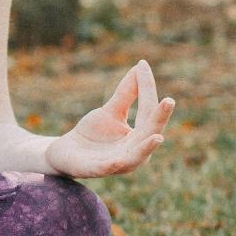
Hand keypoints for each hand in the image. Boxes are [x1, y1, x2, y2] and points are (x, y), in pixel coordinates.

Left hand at [43, 60, 175, 178]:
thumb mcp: (111, 111)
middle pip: (150, 133)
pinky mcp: (97, 170)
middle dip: (160, 118)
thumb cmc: (93, 133)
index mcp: (139, 137)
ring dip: (146, 147)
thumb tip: (140, 67)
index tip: (142, 65)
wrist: (66, 152)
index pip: (148, 111)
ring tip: (157, 137)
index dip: (147, 88)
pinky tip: (117, 160)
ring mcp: (117, 163)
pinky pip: (107, 169)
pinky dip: (114, 165)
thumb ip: (126, 94)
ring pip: (135, 157)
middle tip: (169, 100)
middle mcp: (134, 152)